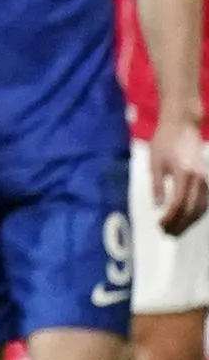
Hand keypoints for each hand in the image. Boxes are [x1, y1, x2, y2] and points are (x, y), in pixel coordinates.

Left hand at [157, 117, 208, 235]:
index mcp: (184, 174)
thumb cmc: (164, 141)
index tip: (160, 225)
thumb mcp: (155, 162)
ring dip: (189, 222)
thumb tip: (158, 206)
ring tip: (176, 230)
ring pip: (201, 209)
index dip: (170, 218)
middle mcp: (198, 179)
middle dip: (180, 224)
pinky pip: (204, 202)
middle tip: (167, 233)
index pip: (178, 204)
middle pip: (192, 210)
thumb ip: (157, 185)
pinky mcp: (206, 179)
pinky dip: (196, 213)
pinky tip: (186, 218)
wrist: (182, 126)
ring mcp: (205, 180)